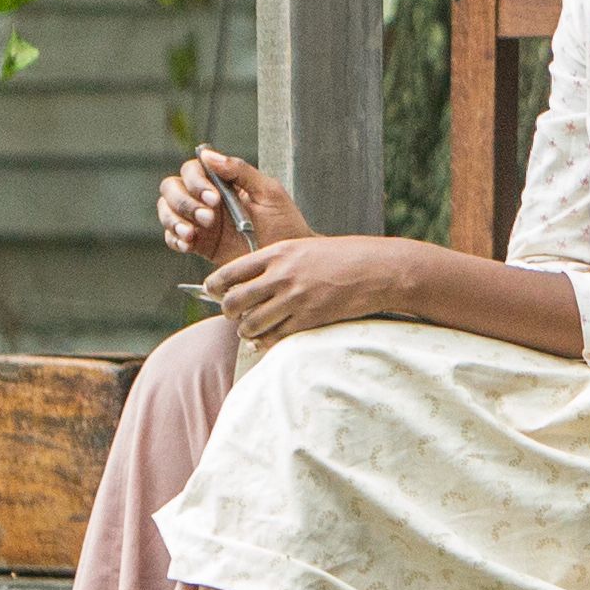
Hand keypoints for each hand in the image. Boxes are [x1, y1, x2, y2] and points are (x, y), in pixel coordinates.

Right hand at [156, 145, 311, 265]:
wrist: (287, 261)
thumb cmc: (284, 224)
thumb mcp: (268, 193)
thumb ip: (240, 171)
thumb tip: (208, 155)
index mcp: (223, 182)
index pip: (192, 170)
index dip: (196, 181)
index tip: (214, 198)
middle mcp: (206, 199)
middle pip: (172, 188)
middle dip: (184, 202)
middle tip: (207, 218)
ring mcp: (200, 221)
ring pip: (167, 211)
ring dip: (174, 220)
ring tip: (192, 234)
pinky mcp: (198, 244)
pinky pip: (172, 238)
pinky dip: (174, 239)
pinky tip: (188, 245)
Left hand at [198, 235, 425, 344]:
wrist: (377, 269)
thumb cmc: (343, 256)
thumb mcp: (304, 247)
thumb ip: (276, 262)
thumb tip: (248, 280)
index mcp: (278, 253)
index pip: (229, 272)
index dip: (213, 286)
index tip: (213, 292)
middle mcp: (282, 276)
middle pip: (233, 301)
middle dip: (228, 312)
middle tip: (233, 314)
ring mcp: (295, 299)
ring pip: (250, 324)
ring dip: (245, 330)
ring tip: (249, 329)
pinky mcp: (309, 319)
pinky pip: (274, 337)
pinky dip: (264, 342)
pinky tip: (264, 340)